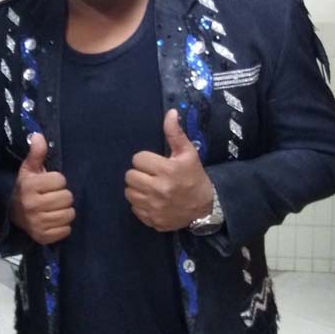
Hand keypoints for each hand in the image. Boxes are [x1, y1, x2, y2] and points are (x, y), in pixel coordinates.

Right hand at [10, 133, 74, 244]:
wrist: (10, 212)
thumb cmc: (24, 188)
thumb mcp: (28, 169)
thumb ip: (36, 152)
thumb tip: (39, 135)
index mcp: (29, 186)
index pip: (60, 180)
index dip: (57, 180)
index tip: (48, 183)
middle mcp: (32, 205)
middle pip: (67, 198)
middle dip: (62, 195)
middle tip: (52, 196)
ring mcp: (37, 223)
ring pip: (69, 214)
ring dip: (64, 211)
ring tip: (54, 208)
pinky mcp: (42, 237)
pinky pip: (65, 230)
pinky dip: (63, 226)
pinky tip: (53, 220)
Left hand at [124, 109, 213, 231]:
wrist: (205, 207)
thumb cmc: (194, 177)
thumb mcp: (188, 153)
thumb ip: (175, 134)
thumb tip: (170, 113)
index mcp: (167, 170)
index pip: (138, 159)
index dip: (145, 160)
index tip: (156, 164)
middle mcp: (158, 189)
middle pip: (130, 176)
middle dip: (139, 174)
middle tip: (151, 175)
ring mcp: (154, 207)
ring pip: (129, 192)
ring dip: (137, 188)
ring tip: (150, 187)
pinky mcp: (151, 220)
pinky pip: (134, 208)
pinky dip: (141, 204)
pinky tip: (153, 200)